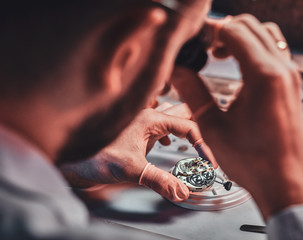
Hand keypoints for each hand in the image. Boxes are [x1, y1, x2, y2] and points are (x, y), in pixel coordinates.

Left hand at [60, 103, 216, 201]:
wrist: (72, 157)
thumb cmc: (95, 156)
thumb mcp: (132, 170)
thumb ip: (159, 181)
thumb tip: (182, 192)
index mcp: (150, 119)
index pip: (187, 126)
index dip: (203, 144)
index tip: (208, 162)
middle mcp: (147, 116)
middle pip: (182, 113)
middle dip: (198, 126)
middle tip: (209, 142)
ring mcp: (141, 123)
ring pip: (171, 119)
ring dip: (185, 130)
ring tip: (195, 143)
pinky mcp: (136, 132)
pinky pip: (159, 127)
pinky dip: (170, 135)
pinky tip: (167, 145)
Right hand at [171, 14, 302, 218]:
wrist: (282, 181)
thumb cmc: (251, 160)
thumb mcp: (212, 126)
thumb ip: (192, 90)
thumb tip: (176, 69)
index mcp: (263, 76)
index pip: (234, 31)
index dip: (210, 31)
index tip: (194, 40)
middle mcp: (282, 70)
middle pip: (251, 25)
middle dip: (224, 30)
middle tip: (203, 46)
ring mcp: (290, 76)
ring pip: (266, 34)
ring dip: (241, 37)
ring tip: (219, 54)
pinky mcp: (292, 85)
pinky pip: (275, 51)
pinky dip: (255, 48)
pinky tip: (239, 67)